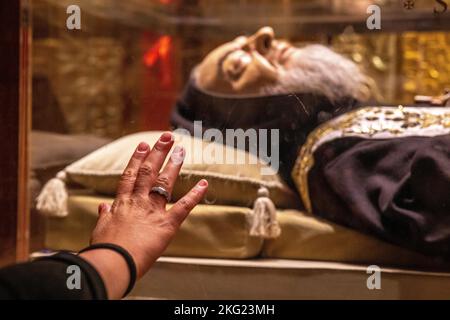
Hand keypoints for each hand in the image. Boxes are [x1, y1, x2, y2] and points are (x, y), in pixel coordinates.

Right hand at [79, 132, 207, 298]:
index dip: (137, 158)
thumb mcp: (100, 229)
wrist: (114, 262)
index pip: (130, 175)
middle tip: (167, 137)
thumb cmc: (105, 249)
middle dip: (158, 152)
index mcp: (122, 202)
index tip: (143, 145)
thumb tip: (102, 206)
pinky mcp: (167, 224)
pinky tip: (204, 183)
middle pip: (148, 172)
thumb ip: (104, 215)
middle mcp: (138, 201)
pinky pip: (183, 206)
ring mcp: (153, 211)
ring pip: (164, 182)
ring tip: (180, 149)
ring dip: (173, 164)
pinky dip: (195, 195)